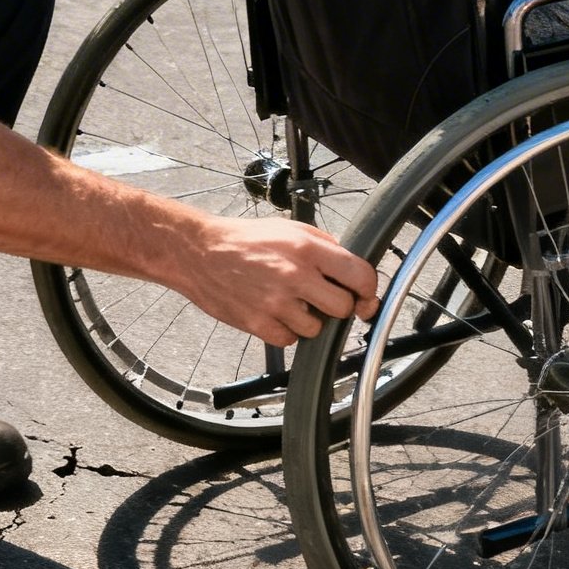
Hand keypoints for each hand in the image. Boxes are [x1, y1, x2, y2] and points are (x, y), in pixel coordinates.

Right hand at [170, 215, 381, 347]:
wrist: (200, 252)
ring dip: (310, 320)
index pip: (360, 275)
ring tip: (290, 301)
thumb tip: (353, 269)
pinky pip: (290, 340)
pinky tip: (273, 311)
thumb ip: (325, 246)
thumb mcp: (291, 228)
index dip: (368, 289)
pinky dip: (286, 331)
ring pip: (317, 329)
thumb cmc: (246, 239)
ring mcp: (277, 303)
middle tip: (322, 297)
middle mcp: (295, 275)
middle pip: (343, 308)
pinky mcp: (259, 324)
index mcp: (307, 248)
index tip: (365, 295)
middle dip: (337, 305)